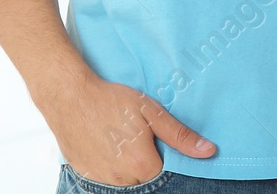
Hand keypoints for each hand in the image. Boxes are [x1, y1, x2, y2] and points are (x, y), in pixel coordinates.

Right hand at [37, 71, 215, 185]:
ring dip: (126, 165)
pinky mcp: (86, 175)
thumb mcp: (150, 112)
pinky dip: (108, 166)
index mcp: (142, 164)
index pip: (163, 172)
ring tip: (118, 138)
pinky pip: (105, 179)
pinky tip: (104, 144)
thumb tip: (208, 151)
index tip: (151, 137)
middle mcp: (122, 179)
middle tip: (133, 135)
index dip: (159, 153)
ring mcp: (101, 180)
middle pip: (143, 178)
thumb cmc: (110, 100)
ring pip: (124, 181)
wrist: (68, 96)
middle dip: (143, 160)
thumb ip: (180, 135)